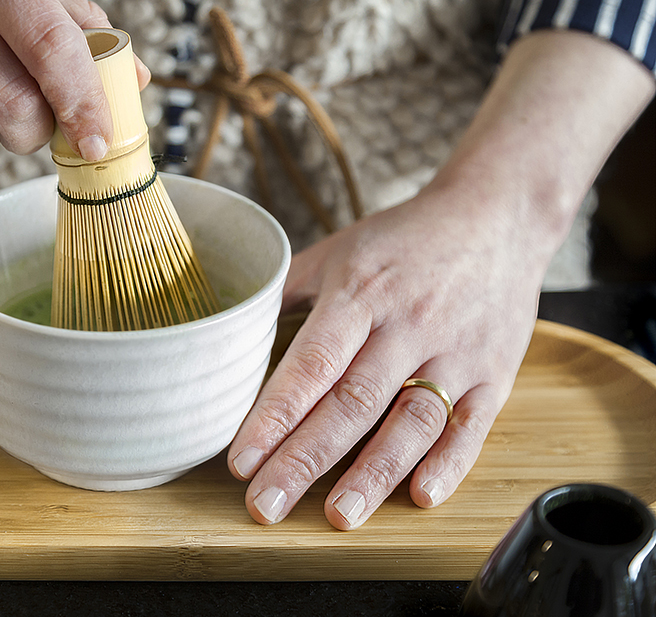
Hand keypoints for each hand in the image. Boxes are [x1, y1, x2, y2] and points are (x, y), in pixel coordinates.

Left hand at [227, 181, 544, 528]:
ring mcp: (455, 351)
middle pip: (352, 402)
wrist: (497, 216)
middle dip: (305, 460)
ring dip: (374, 473)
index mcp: (360, 292)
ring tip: (338, 516)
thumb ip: (288, 292)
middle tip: (266, 506)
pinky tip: (421, 496)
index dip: (275, 415)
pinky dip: (449, 463)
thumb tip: (233, 333)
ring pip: (412, 420)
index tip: (242, 460)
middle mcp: (408, 325)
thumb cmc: (404, 240)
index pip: (312, 363)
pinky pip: (472, 425)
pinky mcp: (496, 373)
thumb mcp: (338, 251)